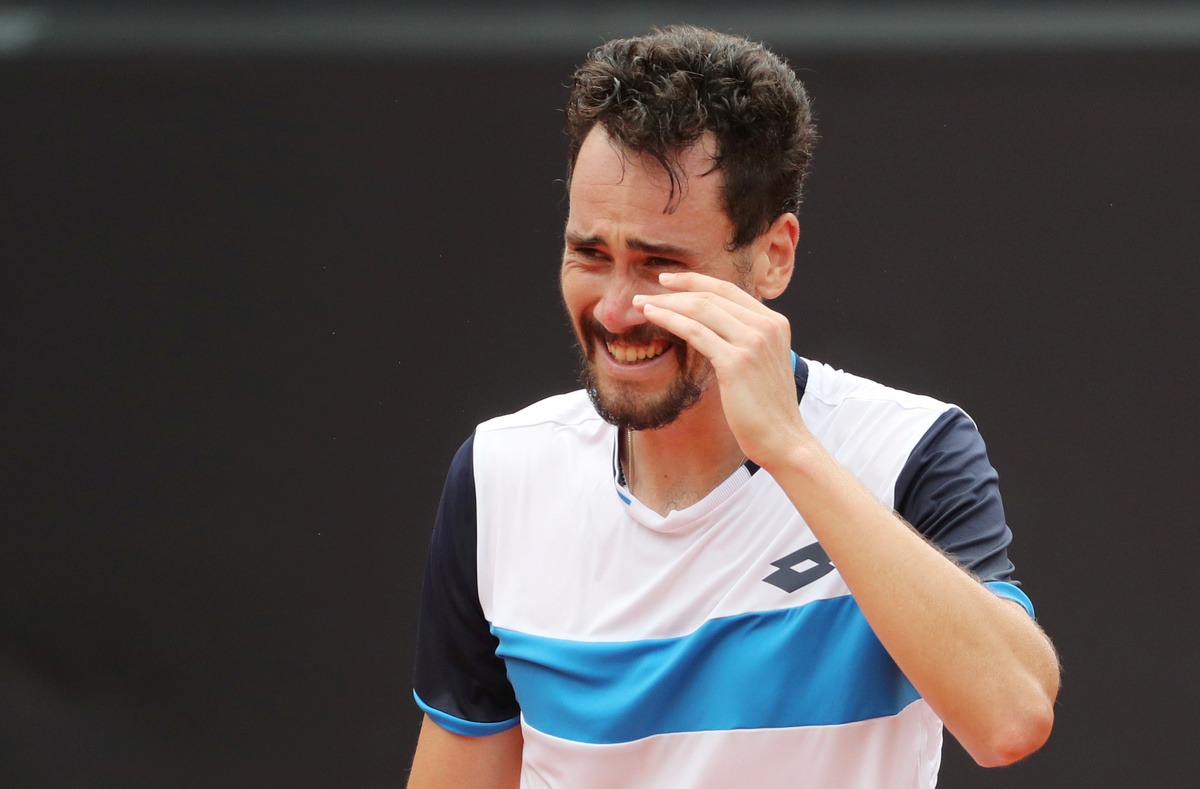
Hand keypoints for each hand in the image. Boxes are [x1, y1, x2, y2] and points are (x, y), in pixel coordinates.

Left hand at [633, 271, 807, 468]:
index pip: (729, 291)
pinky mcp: (736, 362)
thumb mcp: (761, 363)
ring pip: (701, 309)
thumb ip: (745, 340)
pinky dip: (670, 320)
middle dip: (674, 291)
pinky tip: (653, 317)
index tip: (670, 281)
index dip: (696, 281)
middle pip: (712, 296)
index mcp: (774, 323)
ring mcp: (752, 342)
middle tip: (645, 292)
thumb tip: (712, 329)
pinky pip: (696, 332)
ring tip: (641, 305)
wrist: (783, 438)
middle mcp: (766, 326)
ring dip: (666, 304)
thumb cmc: (767, 408)